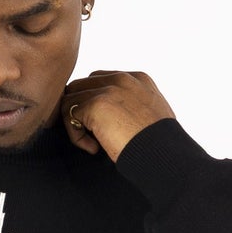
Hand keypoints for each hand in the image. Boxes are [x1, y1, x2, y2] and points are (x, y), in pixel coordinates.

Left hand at [59, 70, 174, 160]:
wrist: (162, 153)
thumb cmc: (159, 145)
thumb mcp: (152, 115)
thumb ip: (133, 106)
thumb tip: (115, 117)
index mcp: (137, 79)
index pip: (100, 80)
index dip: (94, 103)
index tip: (105, 127)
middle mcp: (122, 79)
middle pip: (81, 85)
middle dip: (80, 110)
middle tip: (94, 136)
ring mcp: (108, 89)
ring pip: (70, 99)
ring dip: (76, 124)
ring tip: (94, 144)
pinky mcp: (96, 104)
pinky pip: (69, 115)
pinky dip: (76, 136)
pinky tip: (94, 148)